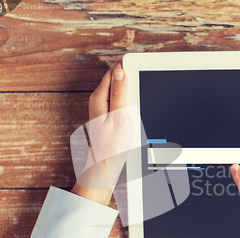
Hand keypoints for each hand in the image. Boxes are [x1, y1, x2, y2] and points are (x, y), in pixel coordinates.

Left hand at [71, 62, 129, 204]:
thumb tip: (120, 71)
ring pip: (120, 91)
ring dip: (132, 96)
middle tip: (139, 99)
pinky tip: (133, 117)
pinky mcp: (108, 115)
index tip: (142, 74)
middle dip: (131, 84)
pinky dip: (129, 106)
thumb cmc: (112, 146)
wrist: (105, 165)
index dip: (130, 70)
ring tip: (135, 111)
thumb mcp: (119, 117)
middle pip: (118, 79)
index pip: (115, 71)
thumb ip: (119, 93)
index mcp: (99, 97)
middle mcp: (98, 100)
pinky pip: (121, 102)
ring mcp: (102, 107)